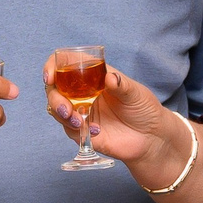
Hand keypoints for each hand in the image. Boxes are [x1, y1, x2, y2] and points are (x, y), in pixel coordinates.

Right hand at [44, 63, 187, 175]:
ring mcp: (81, 112)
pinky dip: (77, 130)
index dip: (52, 67)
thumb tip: (110, 77)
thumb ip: (121, 85)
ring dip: (62, 115)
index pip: (65, 65)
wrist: (152, 138)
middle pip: (55, 90)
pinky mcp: (83, 132)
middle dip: (55, 99)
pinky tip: (96, 131)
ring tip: (80, 122)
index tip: (49, 76)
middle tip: (66, 110)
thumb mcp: (135, 92)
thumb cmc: (145, 109)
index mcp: (93, 76)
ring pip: (56, 110)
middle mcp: (83, 93)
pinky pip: (69, 130)